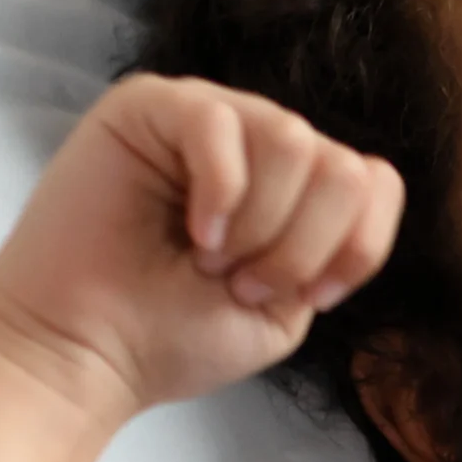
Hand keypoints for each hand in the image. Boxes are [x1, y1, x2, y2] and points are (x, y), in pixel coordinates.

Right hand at [0, 75, 404, 415]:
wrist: (86, 356)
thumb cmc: (174, 335)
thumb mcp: (289, 305)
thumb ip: (337, 243)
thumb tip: (363, 176)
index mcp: (294, 188)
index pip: (375, 180)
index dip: (357, 247)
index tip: (308, 299)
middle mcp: (255, 141)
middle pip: (341, 167)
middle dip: (302, 247)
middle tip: (241, 285)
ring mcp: (205, 116)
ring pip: (293, 140)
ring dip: (262, 226)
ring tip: (209, 262)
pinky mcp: (147, 105)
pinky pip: (220, 123)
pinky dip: (220, 194)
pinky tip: (193, 234)